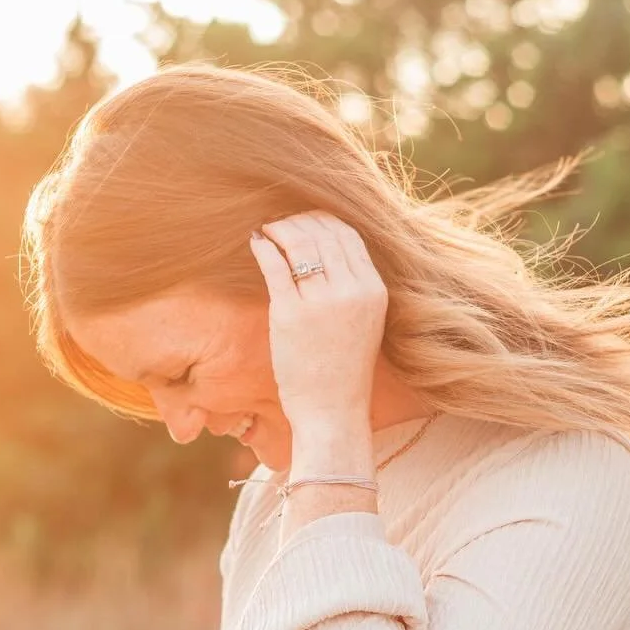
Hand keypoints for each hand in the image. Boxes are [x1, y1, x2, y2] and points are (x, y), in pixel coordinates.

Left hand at [248, 213, 387, 434]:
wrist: (333, 410)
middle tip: (280, 223)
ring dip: (279, 229)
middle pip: (323, 232)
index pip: (348, 234)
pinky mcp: (290, 314)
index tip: (305, 221)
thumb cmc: (343, 369)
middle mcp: (351, 291)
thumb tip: (323, 249)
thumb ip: (352, 285)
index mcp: (373, 290)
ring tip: (266, 231)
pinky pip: (275, 266)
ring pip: (299, 242)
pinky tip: (256, 243)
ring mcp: (321, 302)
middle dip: (298, 220)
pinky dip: (263, 247)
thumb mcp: (364, 321)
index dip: (323, 219)